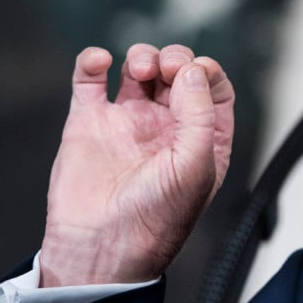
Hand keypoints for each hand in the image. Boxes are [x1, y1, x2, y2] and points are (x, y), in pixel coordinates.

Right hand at [39, 44, 235, 285]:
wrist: (101, 246)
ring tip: (139, 71)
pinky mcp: (89, 123)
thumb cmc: (156, 218)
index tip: (194, 72)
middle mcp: (167, 128)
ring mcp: (127, 122)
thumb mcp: (195, 167)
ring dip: (142, 56)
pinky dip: (93, 61)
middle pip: (178, 72)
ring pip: (139, 69)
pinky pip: (90, 79)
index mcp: (202, 140)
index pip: (213, 88)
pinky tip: (101, 62)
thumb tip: (192, 71)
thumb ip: (200, 115)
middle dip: (175, 58)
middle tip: (166, 69)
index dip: (206, 71)